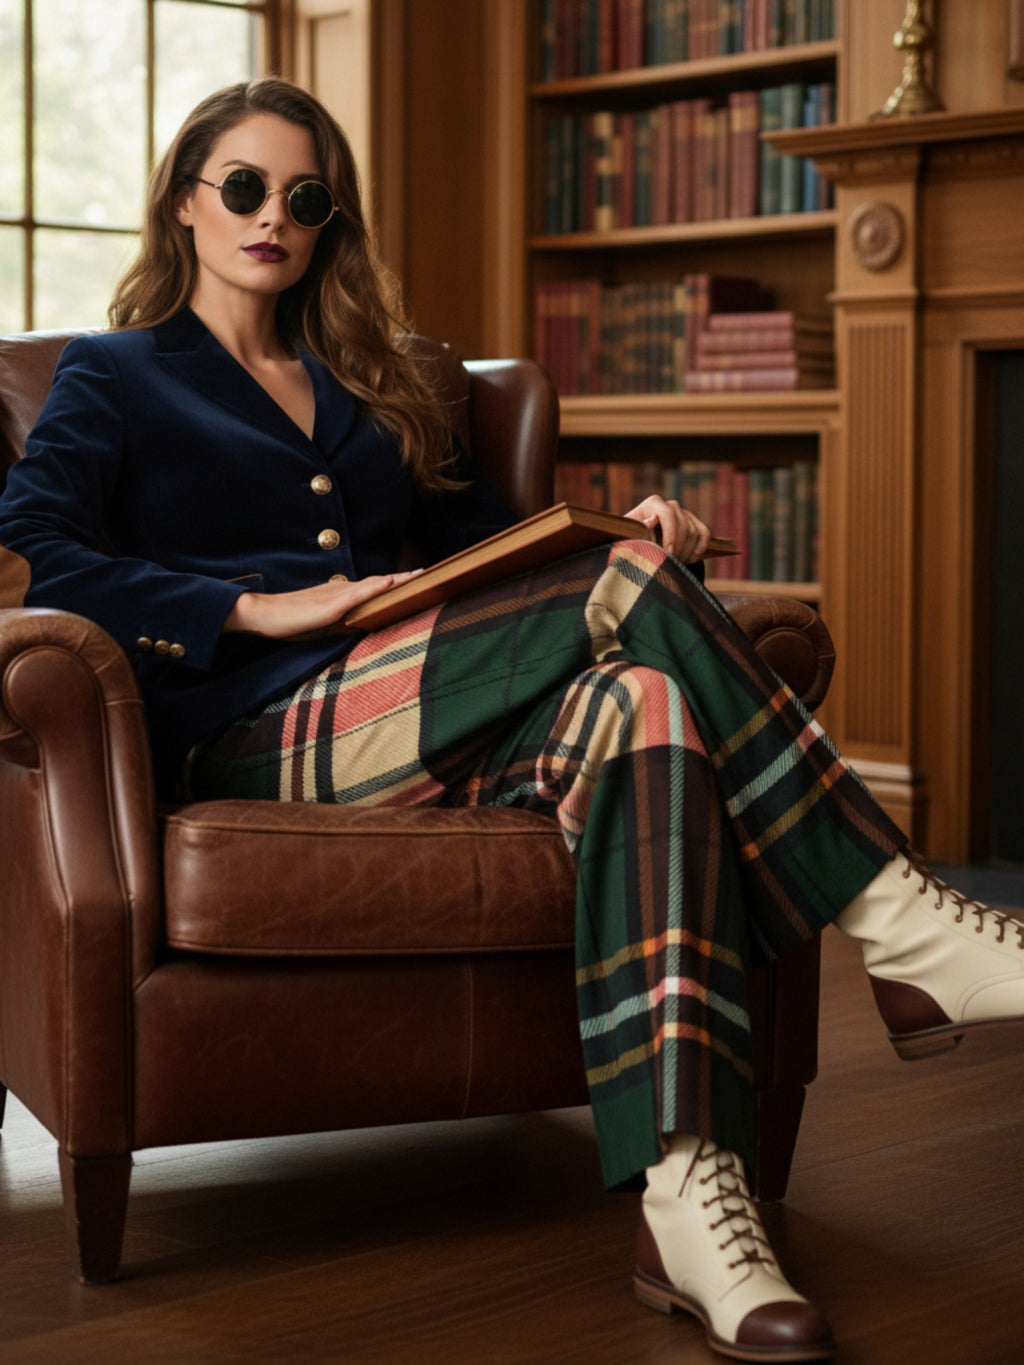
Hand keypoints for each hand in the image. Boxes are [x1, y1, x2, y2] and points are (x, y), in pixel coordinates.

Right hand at [224, 570, 423, 639]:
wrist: (261, 615)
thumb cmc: (287, 622)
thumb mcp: (321, 626)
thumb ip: (342, 624)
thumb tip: (362, 629)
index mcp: (340, 596)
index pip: (373, 587)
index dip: (395, 583)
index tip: (416, 580)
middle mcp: (341, 591)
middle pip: (378, 582)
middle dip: (404, 579)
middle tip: (428, 574)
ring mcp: (335, 596)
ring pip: (372, 585)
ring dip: (397, 580)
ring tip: (419, 576)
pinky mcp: (328, 606)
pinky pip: (356, 595)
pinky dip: (375, 589)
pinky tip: (389, 583)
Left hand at [623, 495, 710, 562]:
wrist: (639, 544)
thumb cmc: (631, 540)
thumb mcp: (629, 535)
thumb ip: (640, 529)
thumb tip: (653, 520)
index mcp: (653, 504)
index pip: (668, 514)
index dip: (671, 535)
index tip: (668, 554)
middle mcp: (671, 505)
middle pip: (684, 526)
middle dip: (679, 548)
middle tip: (670, 563)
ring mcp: (685, 513)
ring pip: (694, 533)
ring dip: (687, 552)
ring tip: (675, 563)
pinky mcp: (695, 523)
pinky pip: (705, 534)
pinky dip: (701, 548)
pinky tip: (691, 558)